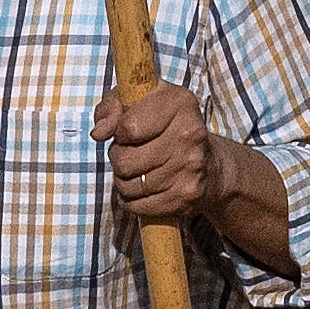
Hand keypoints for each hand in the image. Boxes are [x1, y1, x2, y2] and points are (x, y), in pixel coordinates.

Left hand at [100, 76, 230, 228]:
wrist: (209, 164)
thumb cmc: (164, 127)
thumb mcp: (139, 102)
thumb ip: (111, 107)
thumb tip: (99, 133)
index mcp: (180, 103)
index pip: (128, 127)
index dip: (118, 132)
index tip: (126, 132)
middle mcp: (190, 134)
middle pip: (125, 160)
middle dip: (118, 159)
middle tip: (130, 154)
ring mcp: (191, 167)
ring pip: (129, 185)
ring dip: (125, 180)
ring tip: (138, 170)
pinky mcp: (186, 196)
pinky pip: (139, 206)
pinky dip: (133, 200)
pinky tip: (144, 189)